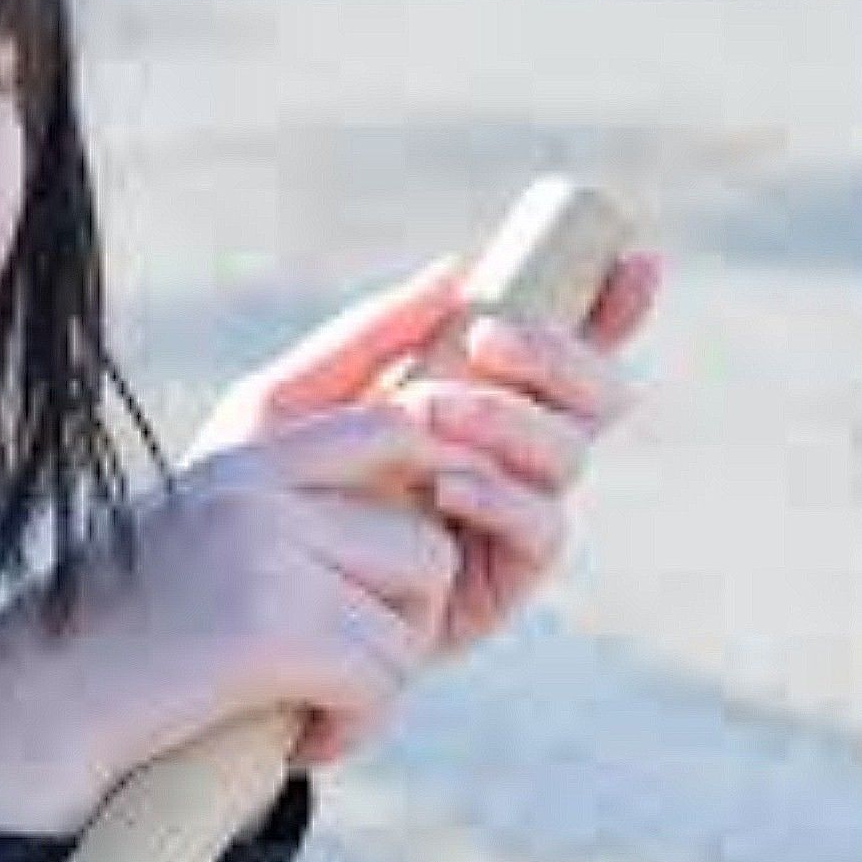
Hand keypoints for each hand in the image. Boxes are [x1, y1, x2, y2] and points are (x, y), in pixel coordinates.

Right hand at [0, 392, 465, 827]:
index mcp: (241, 461)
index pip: (385, 425)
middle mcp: (255, 490)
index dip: (443, 456)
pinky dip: (354, 729)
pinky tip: (300, 742)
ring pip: (414, 613)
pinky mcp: (269, 627)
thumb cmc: (115, 642)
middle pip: (422, 538)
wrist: (35, 712)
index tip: (460, 479)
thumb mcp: (191, 543)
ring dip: (381, 682)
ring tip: (313, 710)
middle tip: (347, 673)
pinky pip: (380, 679)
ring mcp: (262, 551)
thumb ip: (277, 510)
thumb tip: (397, 480)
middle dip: (407, 621)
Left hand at [195, 237, 666, 670]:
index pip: (566, 349)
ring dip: (513, 420)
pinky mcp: (500, 583)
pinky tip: (450, 487)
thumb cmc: (250, 492)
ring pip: (572, 454)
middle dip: (561, 356)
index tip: (633, 262)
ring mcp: (510, 517)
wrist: (228, 599)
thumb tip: (456, 268)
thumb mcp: (292, 398)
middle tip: (488, 338)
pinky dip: (503, 497)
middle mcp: (509, 455)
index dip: (614, 306)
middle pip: (596, 397)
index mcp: (475, 398)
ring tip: (434, 410)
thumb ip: (369, 334)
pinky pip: (543, 530)